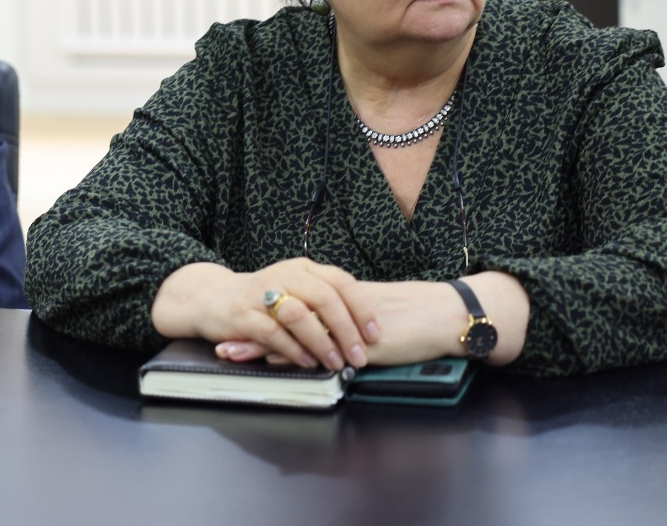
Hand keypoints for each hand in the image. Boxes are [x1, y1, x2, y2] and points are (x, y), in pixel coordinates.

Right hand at [151, 259, 380, 369]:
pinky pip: (273, 332)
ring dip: (321, 341)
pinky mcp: (243, 315)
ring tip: (335, 362)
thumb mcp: (295, 290)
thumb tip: (361, 330)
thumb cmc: (262, 300)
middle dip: (346, 330)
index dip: (361, 308)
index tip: (375, 333)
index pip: (341, 281)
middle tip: (359, 355)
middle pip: (324, 297)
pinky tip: (306, 362)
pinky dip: (293, 350)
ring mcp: (262, 293)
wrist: (212, 298)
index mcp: (303, 268)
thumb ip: (322, 302)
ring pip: (299, 314)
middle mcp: (284, 275)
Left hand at [223, 272, 529, 367]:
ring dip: (262, 346)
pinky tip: (274, 365)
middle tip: (223, 342)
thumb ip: (344, 322)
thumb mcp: (370, 317)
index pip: (292, 306)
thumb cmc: (412, 318)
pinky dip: (296, 359)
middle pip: (284, 317)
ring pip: (294, 334)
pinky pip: (320, 351)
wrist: (443, 316)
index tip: (236, 323)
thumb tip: (322, 336)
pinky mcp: (358, 344)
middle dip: (251, 331)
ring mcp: (344, 326)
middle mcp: (335, 310)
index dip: (264, 316)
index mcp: (337, 301)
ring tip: (233, 353)